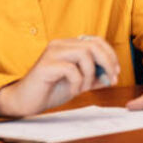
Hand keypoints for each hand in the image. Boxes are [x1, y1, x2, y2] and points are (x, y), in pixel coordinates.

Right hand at [0, 36, 119, 117]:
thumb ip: (94, 78)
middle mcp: (60, 44)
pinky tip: (73, 91)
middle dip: (107, 62)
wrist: (25, 102)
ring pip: (84, 54)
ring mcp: (52, 53)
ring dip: (90, 74)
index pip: (96, 40)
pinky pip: (71, 69)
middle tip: (111, 80)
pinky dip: (77, 83)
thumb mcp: (78, 83)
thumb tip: (111, 76)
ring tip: (83, 88)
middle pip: (93, 44)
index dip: (110, 55)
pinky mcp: (46, 66)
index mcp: (68, 45)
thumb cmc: (50, 90)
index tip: (117, 72)